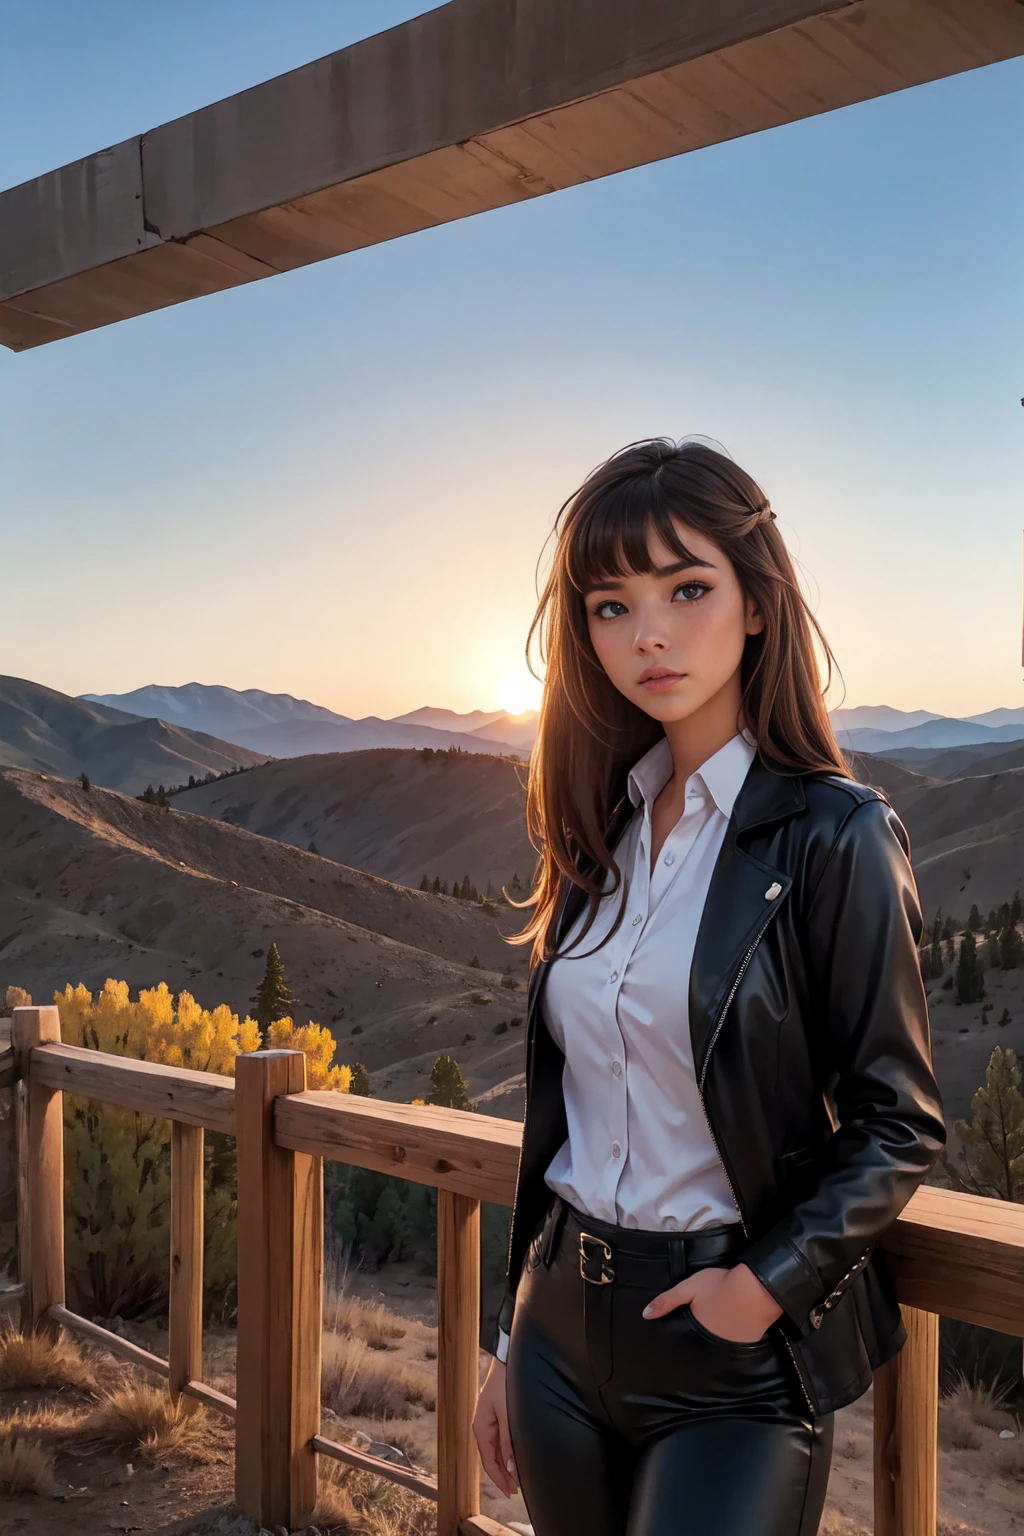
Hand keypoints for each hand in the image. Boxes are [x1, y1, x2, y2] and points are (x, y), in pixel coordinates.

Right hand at [472, 1355, 518, 1495]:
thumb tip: (510, 1468)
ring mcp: (488, 1421)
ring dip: (505, 1465)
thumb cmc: (506, 1385)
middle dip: (503, 1475)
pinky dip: (506, 1452)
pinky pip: (499, 1440)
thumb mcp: (508, 1416)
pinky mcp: (496, 1416)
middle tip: (516, 1490)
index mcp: (480, 1428)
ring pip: (495, 1450)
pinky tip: (513, 1458)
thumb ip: (509, 1443)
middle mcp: (482, 1427)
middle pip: (491, 1458)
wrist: (507, 1360)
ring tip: (516, 1478)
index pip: (488, 1462)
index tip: (511, 1492)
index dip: (499, 1479)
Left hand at [641, 1262, 782, 1342]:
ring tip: (714, 1331)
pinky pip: (736, 1343)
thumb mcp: (690, 1287)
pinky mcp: (749, 1342)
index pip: (684, 1339)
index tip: (675, 1338)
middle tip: (695, 1334)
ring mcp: (732, 1345)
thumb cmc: (721, 1285)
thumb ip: (668, 1301)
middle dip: (697, 1339)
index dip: (681, 1336)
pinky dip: (733, 1337)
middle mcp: (713, 1343)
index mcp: (697, 1329)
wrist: (758, 1288)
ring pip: (719, 1344)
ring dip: (715, 1339)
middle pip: (701, 1343)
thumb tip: (645, 1315)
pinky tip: (732, 1330)